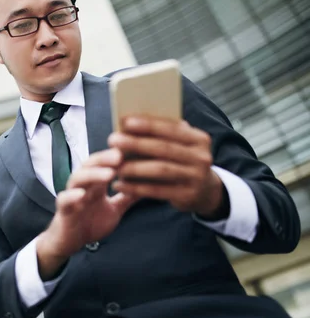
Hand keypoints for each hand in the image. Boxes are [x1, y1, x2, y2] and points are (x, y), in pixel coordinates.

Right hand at [37, 148, 138, 279]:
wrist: (70, 242)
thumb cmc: (90, 223)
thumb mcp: (115, 209)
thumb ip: (128, 197)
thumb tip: (149, 185)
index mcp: (96, 183)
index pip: (105, 163)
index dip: (116, 156)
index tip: (132, 149)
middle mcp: (83, 185)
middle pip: (91, 165)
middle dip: (105, 159)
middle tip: (120, 155)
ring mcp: (72, 196)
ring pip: (78, 178)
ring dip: (93, 175)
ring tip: (108, 174)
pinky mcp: (63, 210)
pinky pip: (64, 200)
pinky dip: (71, 196)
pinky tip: (81, 195)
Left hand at [108, 116, 225, 218]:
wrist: (205, 191)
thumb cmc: (182, 161)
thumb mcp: (180, 146)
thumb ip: (162, 135)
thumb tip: (128, 124)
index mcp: (199, 139)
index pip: (172, 128)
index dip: (148, 124)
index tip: (125, 121)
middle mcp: (201, 157)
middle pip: (164, 148)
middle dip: (136, 143)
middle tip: (113, 140)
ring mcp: (196, 177)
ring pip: (160, 170)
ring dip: (134, 167)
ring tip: (114, 165)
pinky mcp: (187, 196)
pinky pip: (157, 191)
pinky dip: (135, 188)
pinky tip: (119, 185)